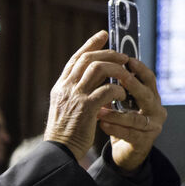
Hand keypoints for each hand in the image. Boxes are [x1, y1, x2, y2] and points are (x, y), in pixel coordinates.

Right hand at [44, 32, 162, 167]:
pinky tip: (123, 95)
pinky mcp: (86, 108)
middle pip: (88, 58)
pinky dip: (118, 89)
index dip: (90, 44)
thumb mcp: (66, 106)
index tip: (103, 35)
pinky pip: (107, 90)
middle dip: (109, 54)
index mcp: (61, 86)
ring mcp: (75, 97)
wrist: (59, 150)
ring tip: (126, 75)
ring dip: (116, 69)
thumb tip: (95, 78)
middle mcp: (66, 87)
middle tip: (123, 56)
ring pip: (98, 68)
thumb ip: (76, 91)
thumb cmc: (65, 131)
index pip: (76, 58)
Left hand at [97, 53, 165, 171]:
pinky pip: (130, 134)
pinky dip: (115, 128)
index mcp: (151, 97)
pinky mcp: (145, 142)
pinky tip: (102, 125)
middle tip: (118, 78)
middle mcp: (156, 110)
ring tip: (99, 109)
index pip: (149, 79)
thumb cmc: (121, 121)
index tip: (128, 59)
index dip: (140, 69)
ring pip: (136, 118)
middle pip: (146, 95)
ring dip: (117, 113)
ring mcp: (153, 127)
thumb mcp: (120, 101)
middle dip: (132, 86)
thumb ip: (117, 86)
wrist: (124, 150)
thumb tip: (103, 63)